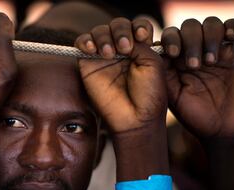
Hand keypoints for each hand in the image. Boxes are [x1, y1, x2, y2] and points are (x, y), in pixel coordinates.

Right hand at [74, 17, 166, 132]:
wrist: (135, 118)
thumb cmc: (149, 94)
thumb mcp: (152, 63)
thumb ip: (138, 43)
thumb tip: (122, 34)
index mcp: (140, 49)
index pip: (136, 26)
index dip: (138, 26)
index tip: (142, 36)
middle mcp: (122, 51)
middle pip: (117, 26)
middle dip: (121, 31)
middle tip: (125, 47)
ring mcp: (104, 58)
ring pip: (99, 32)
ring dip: (104, 36)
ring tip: (110, 53)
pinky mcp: (88, 65)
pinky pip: (82, 44)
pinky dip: (85, 41)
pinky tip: (93, 49)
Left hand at [162, 17, 233, 138]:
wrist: (222, 131)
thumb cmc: (193, 116)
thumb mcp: (172, 96)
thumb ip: (163, 72)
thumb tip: (155, 48)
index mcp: (177, 60)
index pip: (171, 36)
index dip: (171, 39)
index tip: (172, 54)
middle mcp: (195, 51)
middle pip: (190, 27)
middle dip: (190, 40)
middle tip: (193, 65)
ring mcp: (216, 50)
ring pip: (211, 24)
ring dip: (209, 37)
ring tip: (210, 61)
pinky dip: (232, 27)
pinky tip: (230, 37)